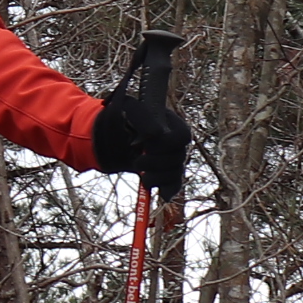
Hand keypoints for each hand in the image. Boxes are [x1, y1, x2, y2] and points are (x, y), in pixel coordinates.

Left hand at [92, 76, 189, 190]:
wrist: (118, 133)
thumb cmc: (126, 116)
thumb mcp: (129, 108)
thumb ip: (143, 117)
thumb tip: (156, 135)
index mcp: (174, 124)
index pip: (183, 136)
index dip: (165, 142)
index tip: (146, 141)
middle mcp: (178, 143)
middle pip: (178, 158)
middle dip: (155, 161)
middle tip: (137, 160)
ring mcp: (174, 160)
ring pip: (174, 174)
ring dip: (154, 176)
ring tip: (138, 170)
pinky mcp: (167, 175)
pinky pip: (174, 186)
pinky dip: (168, 191)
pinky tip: (162, 195)